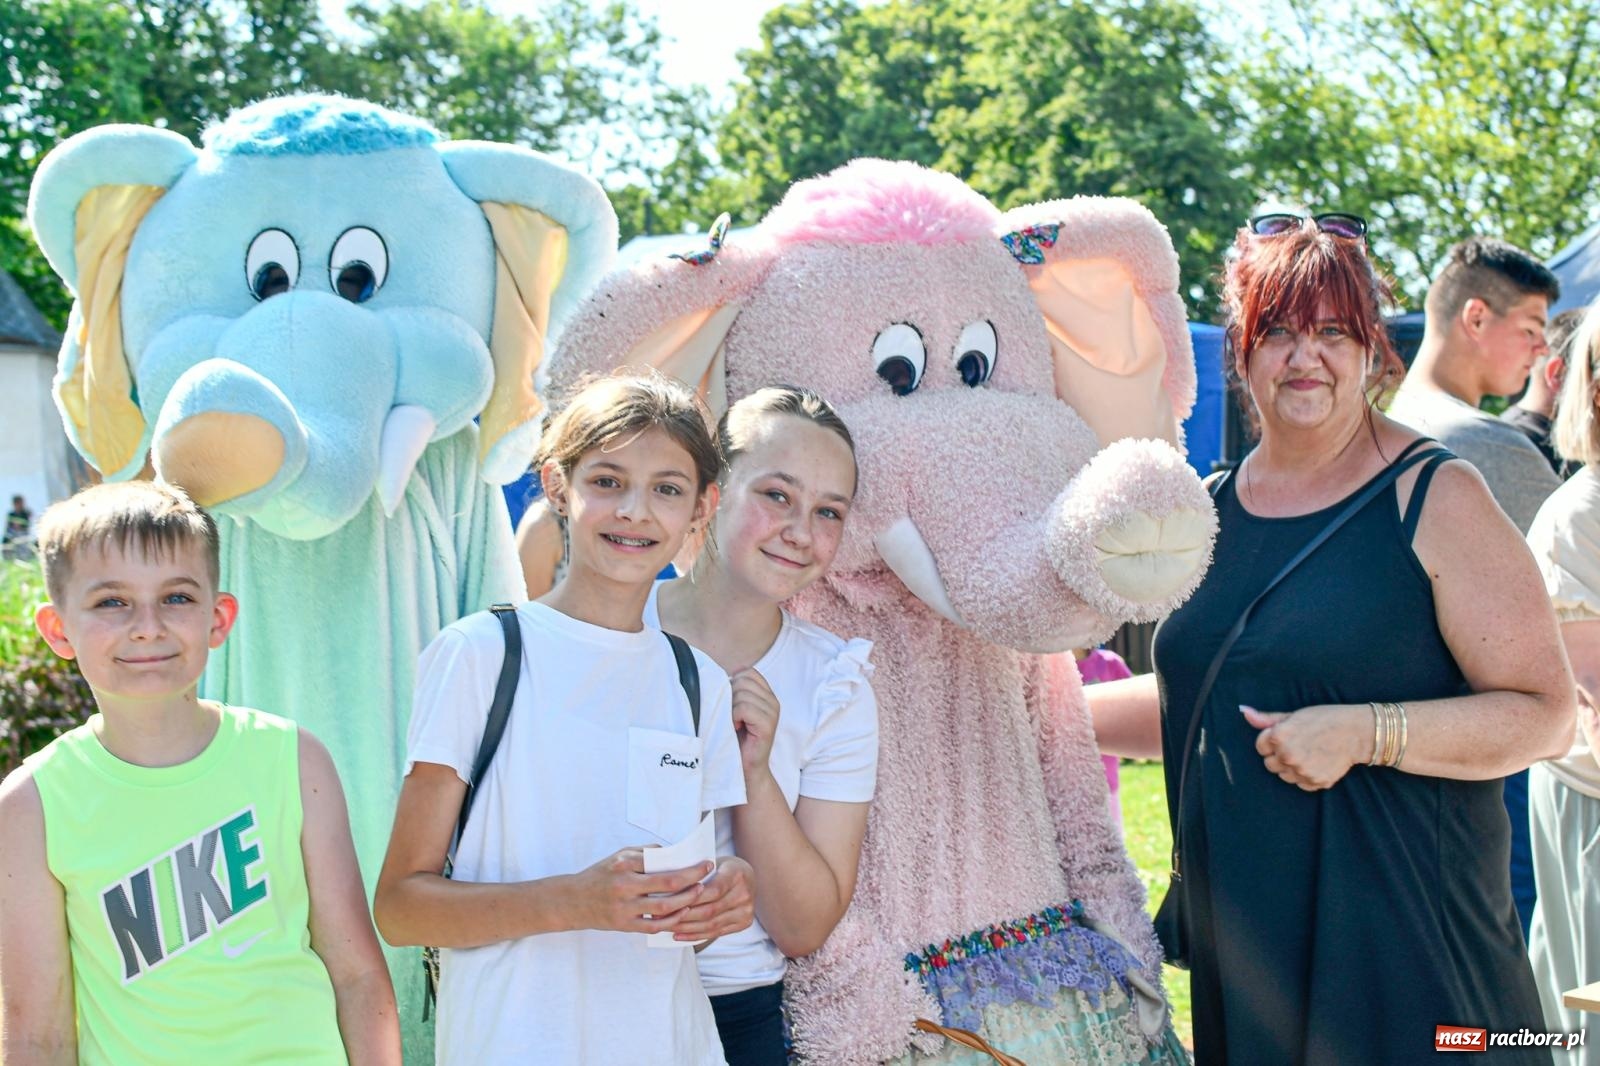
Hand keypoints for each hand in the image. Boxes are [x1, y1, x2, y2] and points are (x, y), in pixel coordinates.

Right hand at [564, 847, 711, 933]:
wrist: (572, 901)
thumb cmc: (600, 875)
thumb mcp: (618, 857)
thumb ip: (645, 853)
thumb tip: (673, 853)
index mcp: (624, 865)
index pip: (662, 863)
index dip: (687, 865)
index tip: (703, 862)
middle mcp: (624, 886)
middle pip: (668, 884)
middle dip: (693, 880)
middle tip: (707, 875)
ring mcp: (625, 908)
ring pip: (664, 908)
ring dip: (686, 901)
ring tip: (699, 892)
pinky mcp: (624, 925)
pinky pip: (654, 926)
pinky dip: (671, 921)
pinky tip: (683, 912)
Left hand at [671, 855, 754, 942]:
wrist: (745, 875)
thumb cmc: (720, 867)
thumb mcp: (710, 862)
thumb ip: (695, 873)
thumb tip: (665, 885)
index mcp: (737, 872)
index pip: (712, 890)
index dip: (690, 898)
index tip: (667, 901)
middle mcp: (745, 892)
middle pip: (710, 910)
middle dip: (683, 916)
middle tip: (660, 917)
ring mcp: (746, 909)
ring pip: (711, 924)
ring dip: (687, 928)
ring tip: (667, 927)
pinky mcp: (744, 922)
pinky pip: (716, 932)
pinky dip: (696, 935)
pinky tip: (679, 935)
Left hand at [730, 668, 780, 776]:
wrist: (745, 768)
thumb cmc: (737, 738)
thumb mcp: (736, 708)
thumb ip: (737, 689)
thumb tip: (735, 668)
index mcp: (767, 694)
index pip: (748, 672)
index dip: (733, 683)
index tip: (731, 703)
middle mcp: (773, 701)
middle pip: (742, 681)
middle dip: (729, 697)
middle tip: (731, 716)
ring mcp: (773, 712)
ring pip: (741, 694)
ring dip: (730, 709)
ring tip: (734, 723)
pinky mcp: (768, 724)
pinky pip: (743, 708)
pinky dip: (734, 717)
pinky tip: (736, 728)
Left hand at [1241, 704, 1365, 790]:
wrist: (1356, 733)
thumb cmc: (1324, 719)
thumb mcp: (1294, 715)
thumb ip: (1267, 719)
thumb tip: (1244, 711)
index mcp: (1279, 737)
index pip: (1260, 747)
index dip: (1271, 741)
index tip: (1286, 736)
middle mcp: (1288, 756)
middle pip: (1269, 764)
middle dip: (1278, 756)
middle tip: (1298, 745)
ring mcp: (1302, 771)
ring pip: (1284, 776)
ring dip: (1290, 767)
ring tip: (1308, 753)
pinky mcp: (1315, 782)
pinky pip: (1300, 784)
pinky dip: (1305, 776)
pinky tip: (1316, 763)